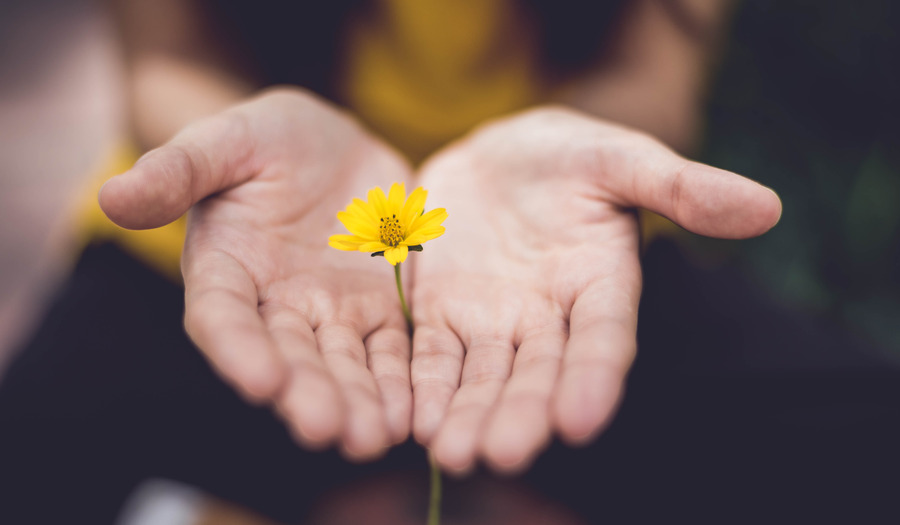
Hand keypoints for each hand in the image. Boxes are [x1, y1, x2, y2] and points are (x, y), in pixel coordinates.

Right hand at [100, 88, 414, 459]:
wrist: (331, 145)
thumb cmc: (266, 139)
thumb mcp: (226, 140)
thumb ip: (178, 169)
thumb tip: (112, 195)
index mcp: (227, 269)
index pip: (224, 318)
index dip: (238, 350)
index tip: (261, 381)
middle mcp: (275, 304)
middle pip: (289, 356)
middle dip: (307, 394)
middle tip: (327, 429)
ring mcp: (330, 312)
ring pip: (343, 364)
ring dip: (357, 402)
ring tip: (373, 437)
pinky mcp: (379, 309)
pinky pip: (391, 350)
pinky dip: (399, 382)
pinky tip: (412, 414)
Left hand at [410, 107, 781, 472]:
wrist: (496, 156)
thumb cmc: (567, 156)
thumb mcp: (620, 158)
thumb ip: (680, 186)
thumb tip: (767, 207)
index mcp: (600, 284)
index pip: (603, 338)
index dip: (594, 377)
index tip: (581, 420)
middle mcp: (548, 317)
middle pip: (537, 373)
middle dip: (521, 414)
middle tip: (503, 453)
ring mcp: (492, 321)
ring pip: (482, 377)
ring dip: (468, 415)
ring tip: (453, 454)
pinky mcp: (441, 314)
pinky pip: (431, 356)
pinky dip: (424, 387)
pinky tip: (412, 421)